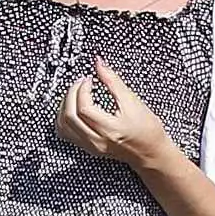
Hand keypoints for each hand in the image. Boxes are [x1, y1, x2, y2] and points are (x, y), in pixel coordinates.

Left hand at [54, 58, 173, 170]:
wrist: (151, 151)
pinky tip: (73, 108)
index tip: (89, 79)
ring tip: (75, 94)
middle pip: (70, 117)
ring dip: (65, 106)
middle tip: (80, 83)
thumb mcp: (133, 101)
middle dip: (71, 94)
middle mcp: (97, 141)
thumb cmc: (147, 129)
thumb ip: (113, 81)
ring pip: (63, 127)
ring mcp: (91, 146)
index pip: (84, 108)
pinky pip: (66, 133)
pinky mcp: (88, 148)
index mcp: (110, 129)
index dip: (82, 89)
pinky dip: (64, 118)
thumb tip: (99, 64)